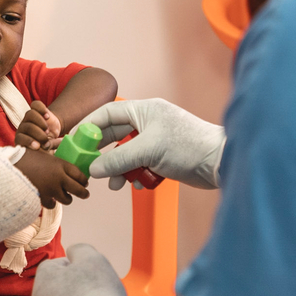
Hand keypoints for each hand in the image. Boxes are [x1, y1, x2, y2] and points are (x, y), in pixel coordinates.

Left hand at [15, 100, 62, 150]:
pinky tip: (47, 116)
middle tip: (46, 139)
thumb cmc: (47, 144)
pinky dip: (42, 109)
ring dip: (40, 122)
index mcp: (21, 140)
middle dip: (38, 134)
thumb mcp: (48, 148)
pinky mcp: (36, 109)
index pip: (20, 138)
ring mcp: (28, 117)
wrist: (51, 133)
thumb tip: (46, 145)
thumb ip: (47, 147)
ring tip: (47, 130)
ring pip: (30, 114)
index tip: (38, 146)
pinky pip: (36, 104)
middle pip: (27, 127)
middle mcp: (22, 128)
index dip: (28, 141)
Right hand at [15, 148, 87, 208]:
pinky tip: (50, 199)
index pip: (79, 174)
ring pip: (67, 199)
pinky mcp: (43, 198)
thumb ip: (55, 163)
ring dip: (67, 198)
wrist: (11, 166)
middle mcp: (59, 177)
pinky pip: (53, 205)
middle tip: (85, 194)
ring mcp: (52, 189)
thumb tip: (63, 170)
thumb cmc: (26, 158)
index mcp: (60, 164)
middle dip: (83, 193)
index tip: (85, 182)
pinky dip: (52, 203)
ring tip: (65, 197)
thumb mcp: (45, 156)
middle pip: (78, 189)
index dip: (84, 180)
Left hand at [31, 244, 140, 295]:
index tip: (91, 275)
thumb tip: (73, 255)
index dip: (78, 267)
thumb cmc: (97, 291)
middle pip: (60, 288)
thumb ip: (79, 250)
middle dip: (76, 288)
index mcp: (44, 277)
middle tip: (95, 292)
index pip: (59, 264)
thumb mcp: (92, 257)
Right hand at [81, 98, 225, 189]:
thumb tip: (94, 169)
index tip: (74, 142)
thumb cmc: (188, 146)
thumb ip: (118, 159)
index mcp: (144, 110)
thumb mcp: (148, 151)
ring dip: (118, 169)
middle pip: (114, 135)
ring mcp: (155, 140)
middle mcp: (148, 122)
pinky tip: (136, 186)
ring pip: (125, 153)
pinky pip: (139, 164)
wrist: (220, 162)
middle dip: (101, 153)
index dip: (89, 126)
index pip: (107, 113)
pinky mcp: (162, 157)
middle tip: (87, 166)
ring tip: (115, 184)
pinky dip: (134, 175)